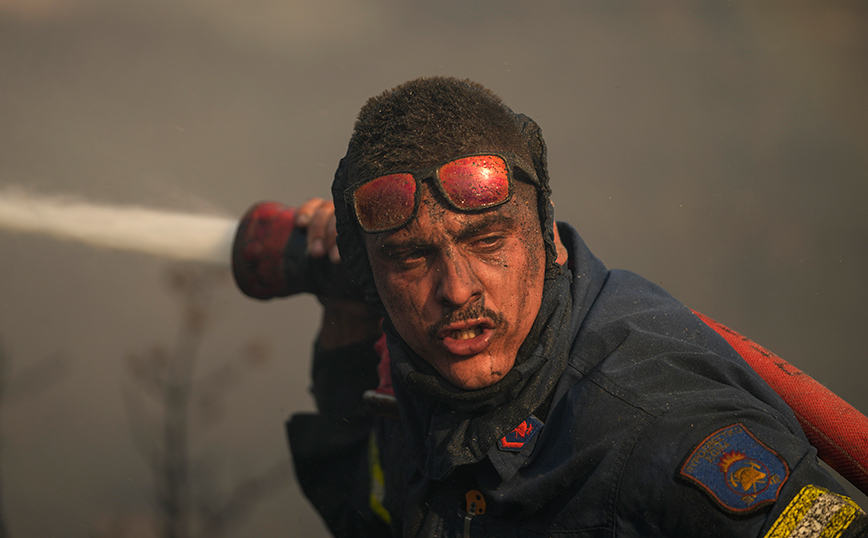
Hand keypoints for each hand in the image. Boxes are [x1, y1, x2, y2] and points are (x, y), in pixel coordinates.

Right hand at [294, 198, 380, 347]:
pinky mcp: (318, 220)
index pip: (365, 223)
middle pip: (342, 214)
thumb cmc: (367, 296)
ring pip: (325, 210)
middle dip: (330, 235)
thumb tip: (397, 288)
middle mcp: (357, 222)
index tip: (338, 260)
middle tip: (327, 259)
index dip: (349, 237)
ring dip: (316, 230)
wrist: (349, 301)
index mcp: (374, 234)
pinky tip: (299, 224)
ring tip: (314, 254)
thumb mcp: (376, 291)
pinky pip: (311, 206)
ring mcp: (337, 218)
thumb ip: (383, 284)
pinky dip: (305, 211)